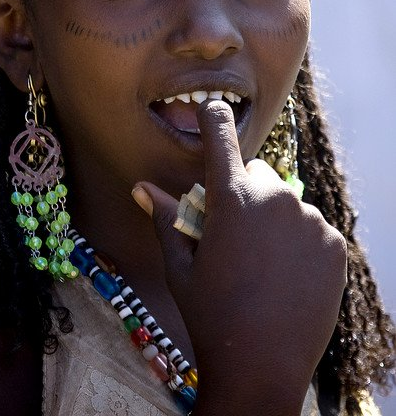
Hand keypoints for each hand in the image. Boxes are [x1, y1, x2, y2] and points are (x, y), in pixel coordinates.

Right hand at [134, 100, 346, 415]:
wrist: (262, 367)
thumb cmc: (211, 314)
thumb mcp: (180, 266)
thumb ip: (165, 218)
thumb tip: (141, 187)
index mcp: (232, 199)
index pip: (221, 137)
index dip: (214, 119)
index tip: (213, 108)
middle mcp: (275, 198)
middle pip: (255, 174)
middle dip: (242, 192)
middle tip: (232, 233)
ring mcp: (310, 220)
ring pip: (285, 201)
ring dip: (272, 218)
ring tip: (261, 261)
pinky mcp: (334, 242)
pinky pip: (311, 226)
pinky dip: (298, 239)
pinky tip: (286, 273)